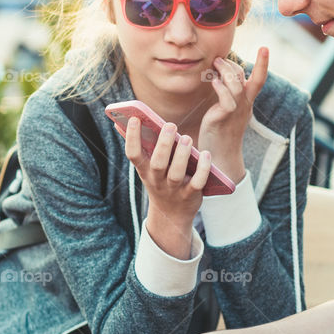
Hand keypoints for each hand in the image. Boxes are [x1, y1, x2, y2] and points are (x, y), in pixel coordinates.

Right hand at [124, 116, 212, 257]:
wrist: (171, 214)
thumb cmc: (160, 180)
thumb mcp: (148, 168)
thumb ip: (142, 146)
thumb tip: (127, 120)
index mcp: (144, 170)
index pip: (133, 154)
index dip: (132, 137)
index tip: (135, 119)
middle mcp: (157, 181)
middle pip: (157, 164)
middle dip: (163, 144)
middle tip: (170, 125)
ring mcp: (174, 189)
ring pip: (176, 173)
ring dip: (181, 155)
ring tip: (186, 138)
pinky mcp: (190, 194)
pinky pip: (197, 182)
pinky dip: (203, 169)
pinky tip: (206, 154)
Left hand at [198, 47, 268, 181]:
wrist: (221, 155)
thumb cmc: (221, 129)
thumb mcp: (227, 107)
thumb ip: (227, 91)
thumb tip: (219, 72)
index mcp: (247, 100)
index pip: (259, 79)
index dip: (263, 63)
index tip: (265, 47)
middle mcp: (244, 104)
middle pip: (245, 78)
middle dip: (232, 64)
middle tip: (218, 58)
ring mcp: (235, 110)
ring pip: (236, 85)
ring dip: (225, 71)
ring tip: (214, 64)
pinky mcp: (224, 117)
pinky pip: (227, 99)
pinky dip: (220, 87)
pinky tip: (213, 82)